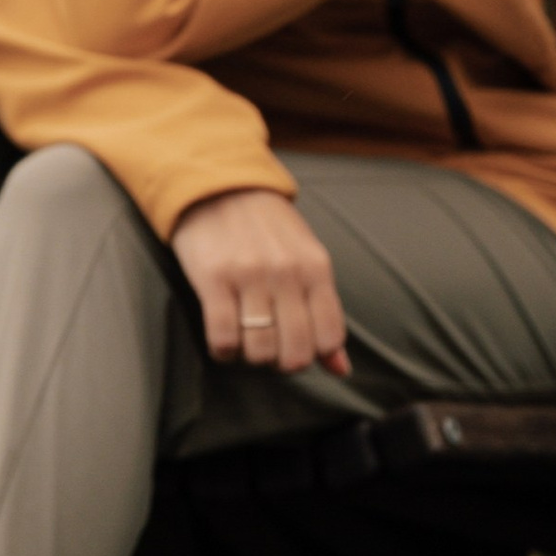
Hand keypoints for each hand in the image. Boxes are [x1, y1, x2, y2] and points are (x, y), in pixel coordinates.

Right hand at [169, 187, 349, 376]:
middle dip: (282, 363)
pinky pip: (223, 338)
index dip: (313, 354)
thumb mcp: (307, 260)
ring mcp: (249, 274)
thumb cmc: (268, 229)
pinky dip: (224, 351)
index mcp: (316, 268)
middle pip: (295, 352)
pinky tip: (224, 341)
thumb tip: (342, 370)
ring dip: (251, 357)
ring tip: (245, 341)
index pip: (329, 337)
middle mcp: (286, 272)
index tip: (296, 345)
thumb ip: (325, 313)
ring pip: (260, 351)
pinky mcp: (213, 277)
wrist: (219, 185)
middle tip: (270, 349)